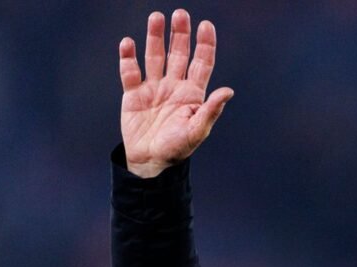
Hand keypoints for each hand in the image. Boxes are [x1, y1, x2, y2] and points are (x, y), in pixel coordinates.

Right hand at [119, 9, 233, 177]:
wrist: (150, 162)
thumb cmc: (177, 149)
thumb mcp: (197, 131)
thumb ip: (211, 110)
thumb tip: (228, 91)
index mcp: (192, 94)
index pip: (201, 63)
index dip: (204, 44)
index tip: (206, 25)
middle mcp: (174, 86)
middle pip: (178, 54)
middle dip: (180, 34)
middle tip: (180, 14)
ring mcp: (153, 88)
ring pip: (154, 56)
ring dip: (155, 37)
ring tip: (156, 18)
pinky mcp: (133, 95)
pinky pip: (130, 72)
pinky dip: (128, 58)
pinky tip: (128, 43)